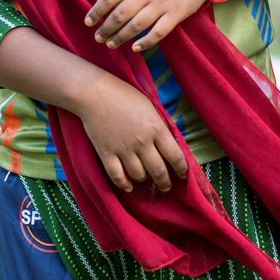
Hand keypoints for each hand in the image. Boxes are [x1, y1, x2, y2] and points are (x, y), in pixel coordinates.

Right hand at [78, 75, 189, 192]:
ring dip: (144, 179)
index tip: (183, 176)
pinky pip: (117, 177)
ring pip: (139, 175)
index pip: (175, 156)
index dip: (182, 169)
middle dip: (165, 182)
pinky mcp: (106, 154)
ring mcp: (123, 150)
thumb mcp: (150, 107)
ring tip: (145, 178)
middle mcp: (142, 142)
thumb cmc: (125, 96)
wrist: (96, 93)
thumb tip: (170, 144)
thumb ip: (160, 126)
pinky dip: (124, 184)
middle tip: (166, 186)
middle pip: (158, 171)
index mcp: (157, 129)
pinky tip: (129, 186)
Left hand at [85, 0, 211, 53]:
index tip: (88, 22)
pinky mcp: (176, 15)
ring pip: (136, 26)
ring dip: (120, 38)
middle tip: (98, 38)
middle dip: (106, 29)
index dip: (96, 11)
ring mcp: (162, 4)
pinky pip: (158, 33)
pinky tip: (135, 48)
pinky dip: (145, 42)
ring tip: (111, 44)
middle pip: (120, 14)